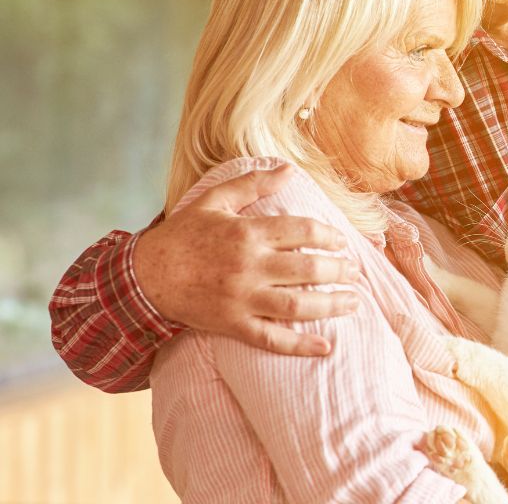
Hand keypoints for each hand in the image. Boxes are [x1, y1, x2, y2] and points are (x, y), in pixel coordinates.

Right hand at [132, 164, 360, 354]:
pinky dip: (300, 345)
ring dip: (331, 305)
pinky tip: (326, 346)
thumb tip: (289, 169)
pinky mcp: (232, 325)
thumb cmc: (182, 235)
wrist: (143, 277)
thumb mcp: (214, 200)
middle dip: (339, 271)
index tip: (342, 242)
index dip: (329, 236)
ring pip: (297, 305)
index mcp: (247, 234)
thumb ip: (252, 183)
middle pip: (307, 269)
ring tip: (354, 301)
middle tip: (356, 272)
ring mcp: (241, 299)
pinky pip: (272, 339)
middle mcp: (248, 267)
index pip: (302, 231)